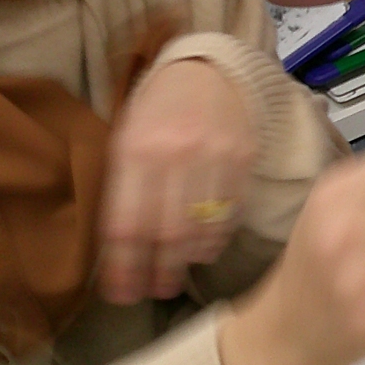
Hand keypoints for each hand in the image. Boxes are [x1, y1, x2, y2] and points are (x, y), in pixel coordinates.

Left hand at [100, 59, 255, 305]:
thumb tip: (120, 252)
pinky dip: (217, 238)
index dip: (123, 268)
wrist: (208, 70)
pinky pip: (231, 213)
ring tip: (178, 274)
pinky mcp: (244, 158)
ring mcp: (214, 156)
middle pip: (166, 234)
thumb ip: (122, 188)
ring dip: (189, 260)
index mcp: (134, 150)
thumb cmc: (157, 110)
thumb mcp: (125, 139)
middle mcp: (175, 155)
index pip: (126, 225)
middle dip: (159, 273)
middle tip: (155, 292)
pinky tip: (204, 247)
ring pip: (203, 229)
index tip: (122, 295)